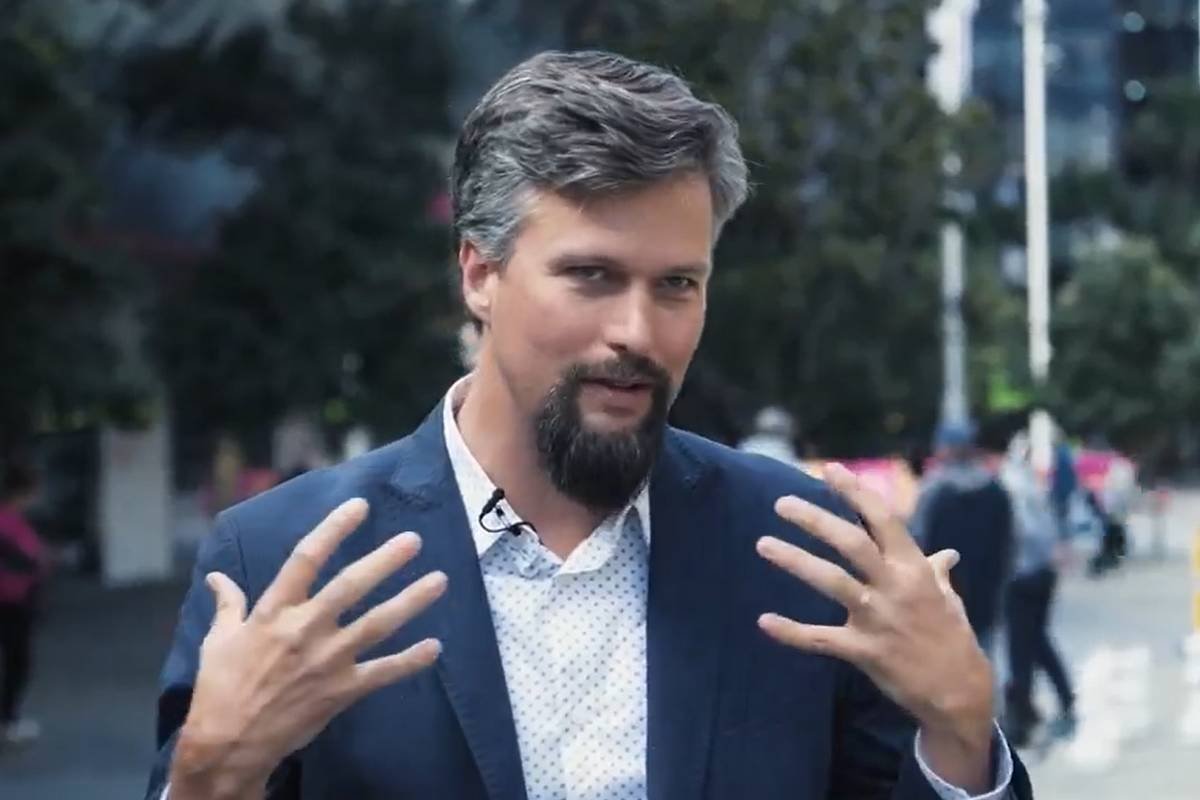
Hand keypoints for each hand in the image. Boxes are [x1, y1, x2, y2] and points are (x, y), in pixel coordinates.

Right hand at [170, 498, 447, 799]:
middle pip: (351, 586)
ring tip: (439, 581)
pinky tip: (435, 647)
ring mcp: (328, 660)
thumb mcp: (218, 639)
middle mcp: (305, 629)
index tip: (359, 507)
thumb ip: (228, 604)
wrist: (228, 743)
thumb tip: (216, 577)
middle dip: (384, 561)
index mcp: (274, 611)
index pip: (306, 559)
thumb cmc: (221, 687)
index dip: (333, 529)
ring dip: (411, 601)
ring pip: (378, 624)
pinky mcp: (342, 690)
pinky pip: (383, 672)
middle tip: (413, 540)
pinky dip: (411, 661)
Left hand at [755, 464, 993, 789]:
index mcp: (915, 568)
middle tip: (780, 504)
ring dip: (796, 561)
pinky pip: (821, 639)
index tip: (831, 470)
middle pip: (852, 544)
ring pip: (833, 582)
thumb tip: (946, 553)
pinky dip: (791, 632)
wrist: (959, 693)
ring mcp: (879, 620)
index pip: (883, 520)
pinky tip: (764, 621)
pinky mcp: (865, 652)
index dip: (856, 493)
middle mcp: (896, 588)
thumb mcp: (947, 598)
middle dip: (815, 520)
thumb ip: (937, 571)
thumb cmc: (952, 637)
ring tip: (763, 544)